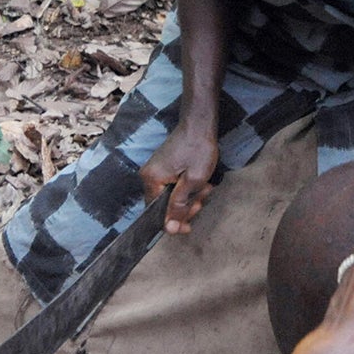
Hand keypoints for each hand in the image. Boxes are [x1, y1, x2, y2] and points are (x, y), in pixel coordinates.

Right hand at [138, 120, 219, 234]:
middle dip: (185, 208)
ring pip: (170, 198)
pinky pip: (172, 188)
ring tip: (205, 187)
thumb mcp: (193, 181)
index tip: (189, 225)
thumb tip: (169, 229)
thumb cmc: (198, 148)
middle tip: (201, 199)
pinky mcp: (163, 168)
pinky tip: (200, 183)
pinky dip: (187, 189)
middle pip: (163, 207)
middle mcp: (148, 176)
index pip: (155, 214)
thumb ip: (179, 206)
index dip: (173, 222)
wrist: (199, 124)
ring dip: (189, 198)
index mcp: (151, 180)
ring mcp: (155, 171)